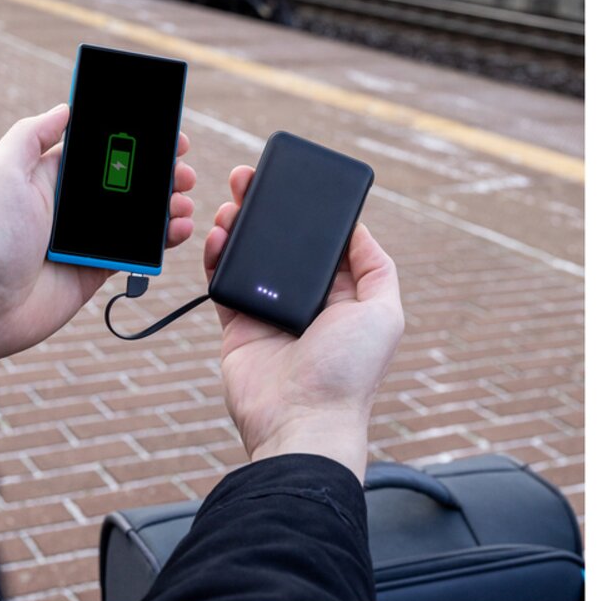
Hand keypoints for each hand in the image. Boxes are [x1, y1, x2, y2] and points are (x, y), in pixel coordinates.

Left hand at [0, 105, 195, 365]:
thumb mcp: (0, 172)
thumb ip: (32, 135)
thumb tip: (65, 108)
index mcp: (51, 175)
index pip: (101, 150)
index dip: (135, 139)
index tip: (166, 132)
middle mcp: (72, 204)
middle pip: (127, 180)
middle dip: (160, 170)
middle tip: (182, 170)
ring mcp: (88, 237)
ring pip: (140, 214)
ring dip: (167, 203)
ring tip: (183, 199)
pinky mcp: (98, 268)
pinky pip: (139, 249)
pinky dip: (164, 239)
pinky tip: (178, 229)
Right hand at [204, 165, 403, 480]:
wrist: (300, 421)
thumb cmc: (348, 373)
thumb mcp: (385, 313)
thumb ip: (376, 267)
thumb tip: (359, 227)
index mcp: (341, 296)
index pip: (322, 243)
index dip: (308, 213)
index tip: (294, 182)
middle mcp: (305, 302)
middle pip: (281, 244)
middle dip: (265, 210)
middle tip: (248, 179)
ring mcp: (269, 312)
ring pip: (248, 257)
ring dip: (238, 227)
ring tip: (229, 204)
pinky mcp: (237, 325)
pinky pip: (222, 283)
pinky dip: (216, 258)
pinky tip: (217, 236)